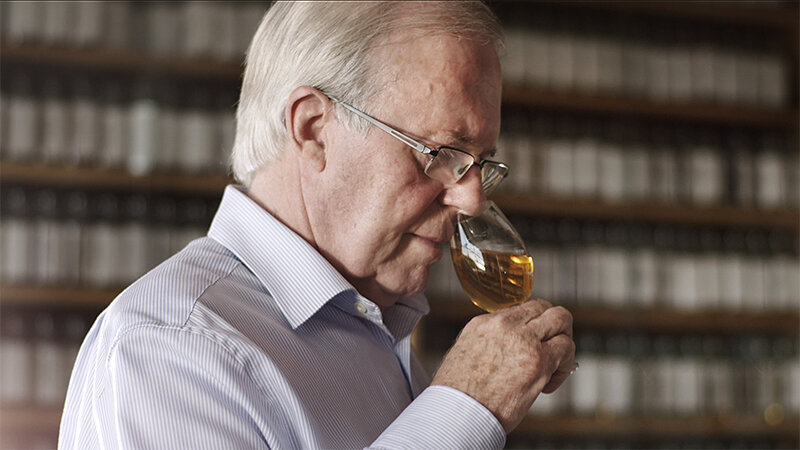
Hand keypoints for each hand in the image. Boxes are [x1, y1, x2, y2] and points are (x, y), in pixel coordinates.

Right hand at [430, 299, 574, 432]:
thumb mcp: (465, 353)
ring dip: (564, 342)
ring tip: (555, 367)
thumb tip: (507, 348)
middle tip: (554, 348)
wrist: (458, 413)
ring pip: (561, 320)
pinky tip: (549, 384)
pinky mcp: (539, 360)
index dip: (534, 326)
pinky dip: (565, 367)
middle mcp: (504, 324)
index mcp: (484, 323)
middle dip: (556, 326)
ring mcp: (523, 339)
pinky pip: (566, 348)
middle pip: (544, 307)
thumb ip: (489, 342)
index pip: (522, 310)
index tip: (534, 343)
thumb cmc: (459, 394)